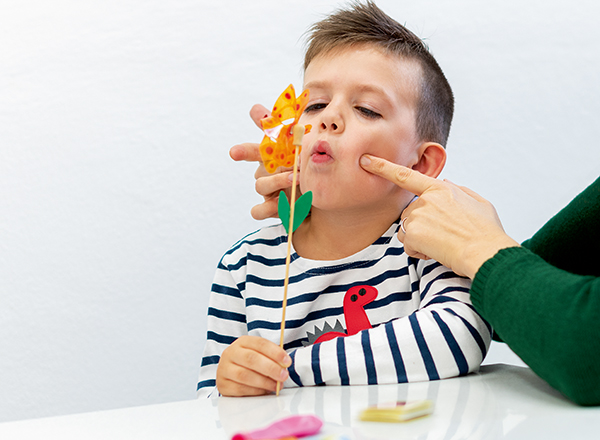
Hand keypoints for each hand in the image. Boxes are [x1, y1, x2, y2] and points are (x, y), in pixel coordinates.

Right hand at [216, 335, 291, 396]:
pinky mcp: (222, 384)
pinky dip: (255, 391)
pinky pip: (240, 389)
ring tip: (275, 385)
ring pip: (244, 375)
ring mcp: (224, 369)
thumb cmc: (249, 363)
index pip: (260, 343)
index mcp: (242, 342)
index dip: (275, 352)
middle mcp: (231, 353)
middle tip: (283, 375)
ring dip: (264, 382)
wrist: (230, 372)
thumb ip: (271, 358)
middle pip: (251, 359)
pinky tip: (264, 390)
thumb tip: (284, 366)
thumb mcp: (260, 355)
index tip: (287, 361)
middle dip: (270, 368)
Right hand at [229, 104, 295, 220]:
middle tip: (266, 161)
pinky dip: (268, 209)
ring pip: (259, 186)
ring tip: (295, 180)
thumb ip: (282, 128)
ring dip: (277, 182)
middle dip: (263, 163)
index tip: (234, 152)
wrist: (319, 196)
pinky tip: (282, 205)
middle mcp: (266, 174)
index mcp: (271, 158)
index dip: (243, 150)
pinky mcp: (270, 210)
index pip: (253, 150)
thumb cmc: (305, 170)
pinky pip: (258, 211)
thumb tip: (254, 107)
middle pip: (258, 169)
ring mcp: (267, 193)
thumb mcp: (299, 148)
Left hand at [360, 154, 518, 278]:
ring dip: (420, 239)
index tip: (366, 160)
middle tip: (443, 235)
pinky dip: (419, 252)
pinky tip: (436, 252)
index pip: (406, 175)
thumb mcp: (478, 202)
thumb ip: (458, 191)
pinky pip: (408, 245)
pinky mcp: (414, 234)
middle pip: (410, 213)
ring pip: (408, 230)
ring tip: (442, 244)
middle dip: (421, 225)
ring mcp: (418, 216)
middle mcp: (426, 200)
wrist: (485, 252)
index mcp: (440, 189)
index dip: (383, 167)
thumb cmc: (486, 231)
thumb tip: (446, 184)